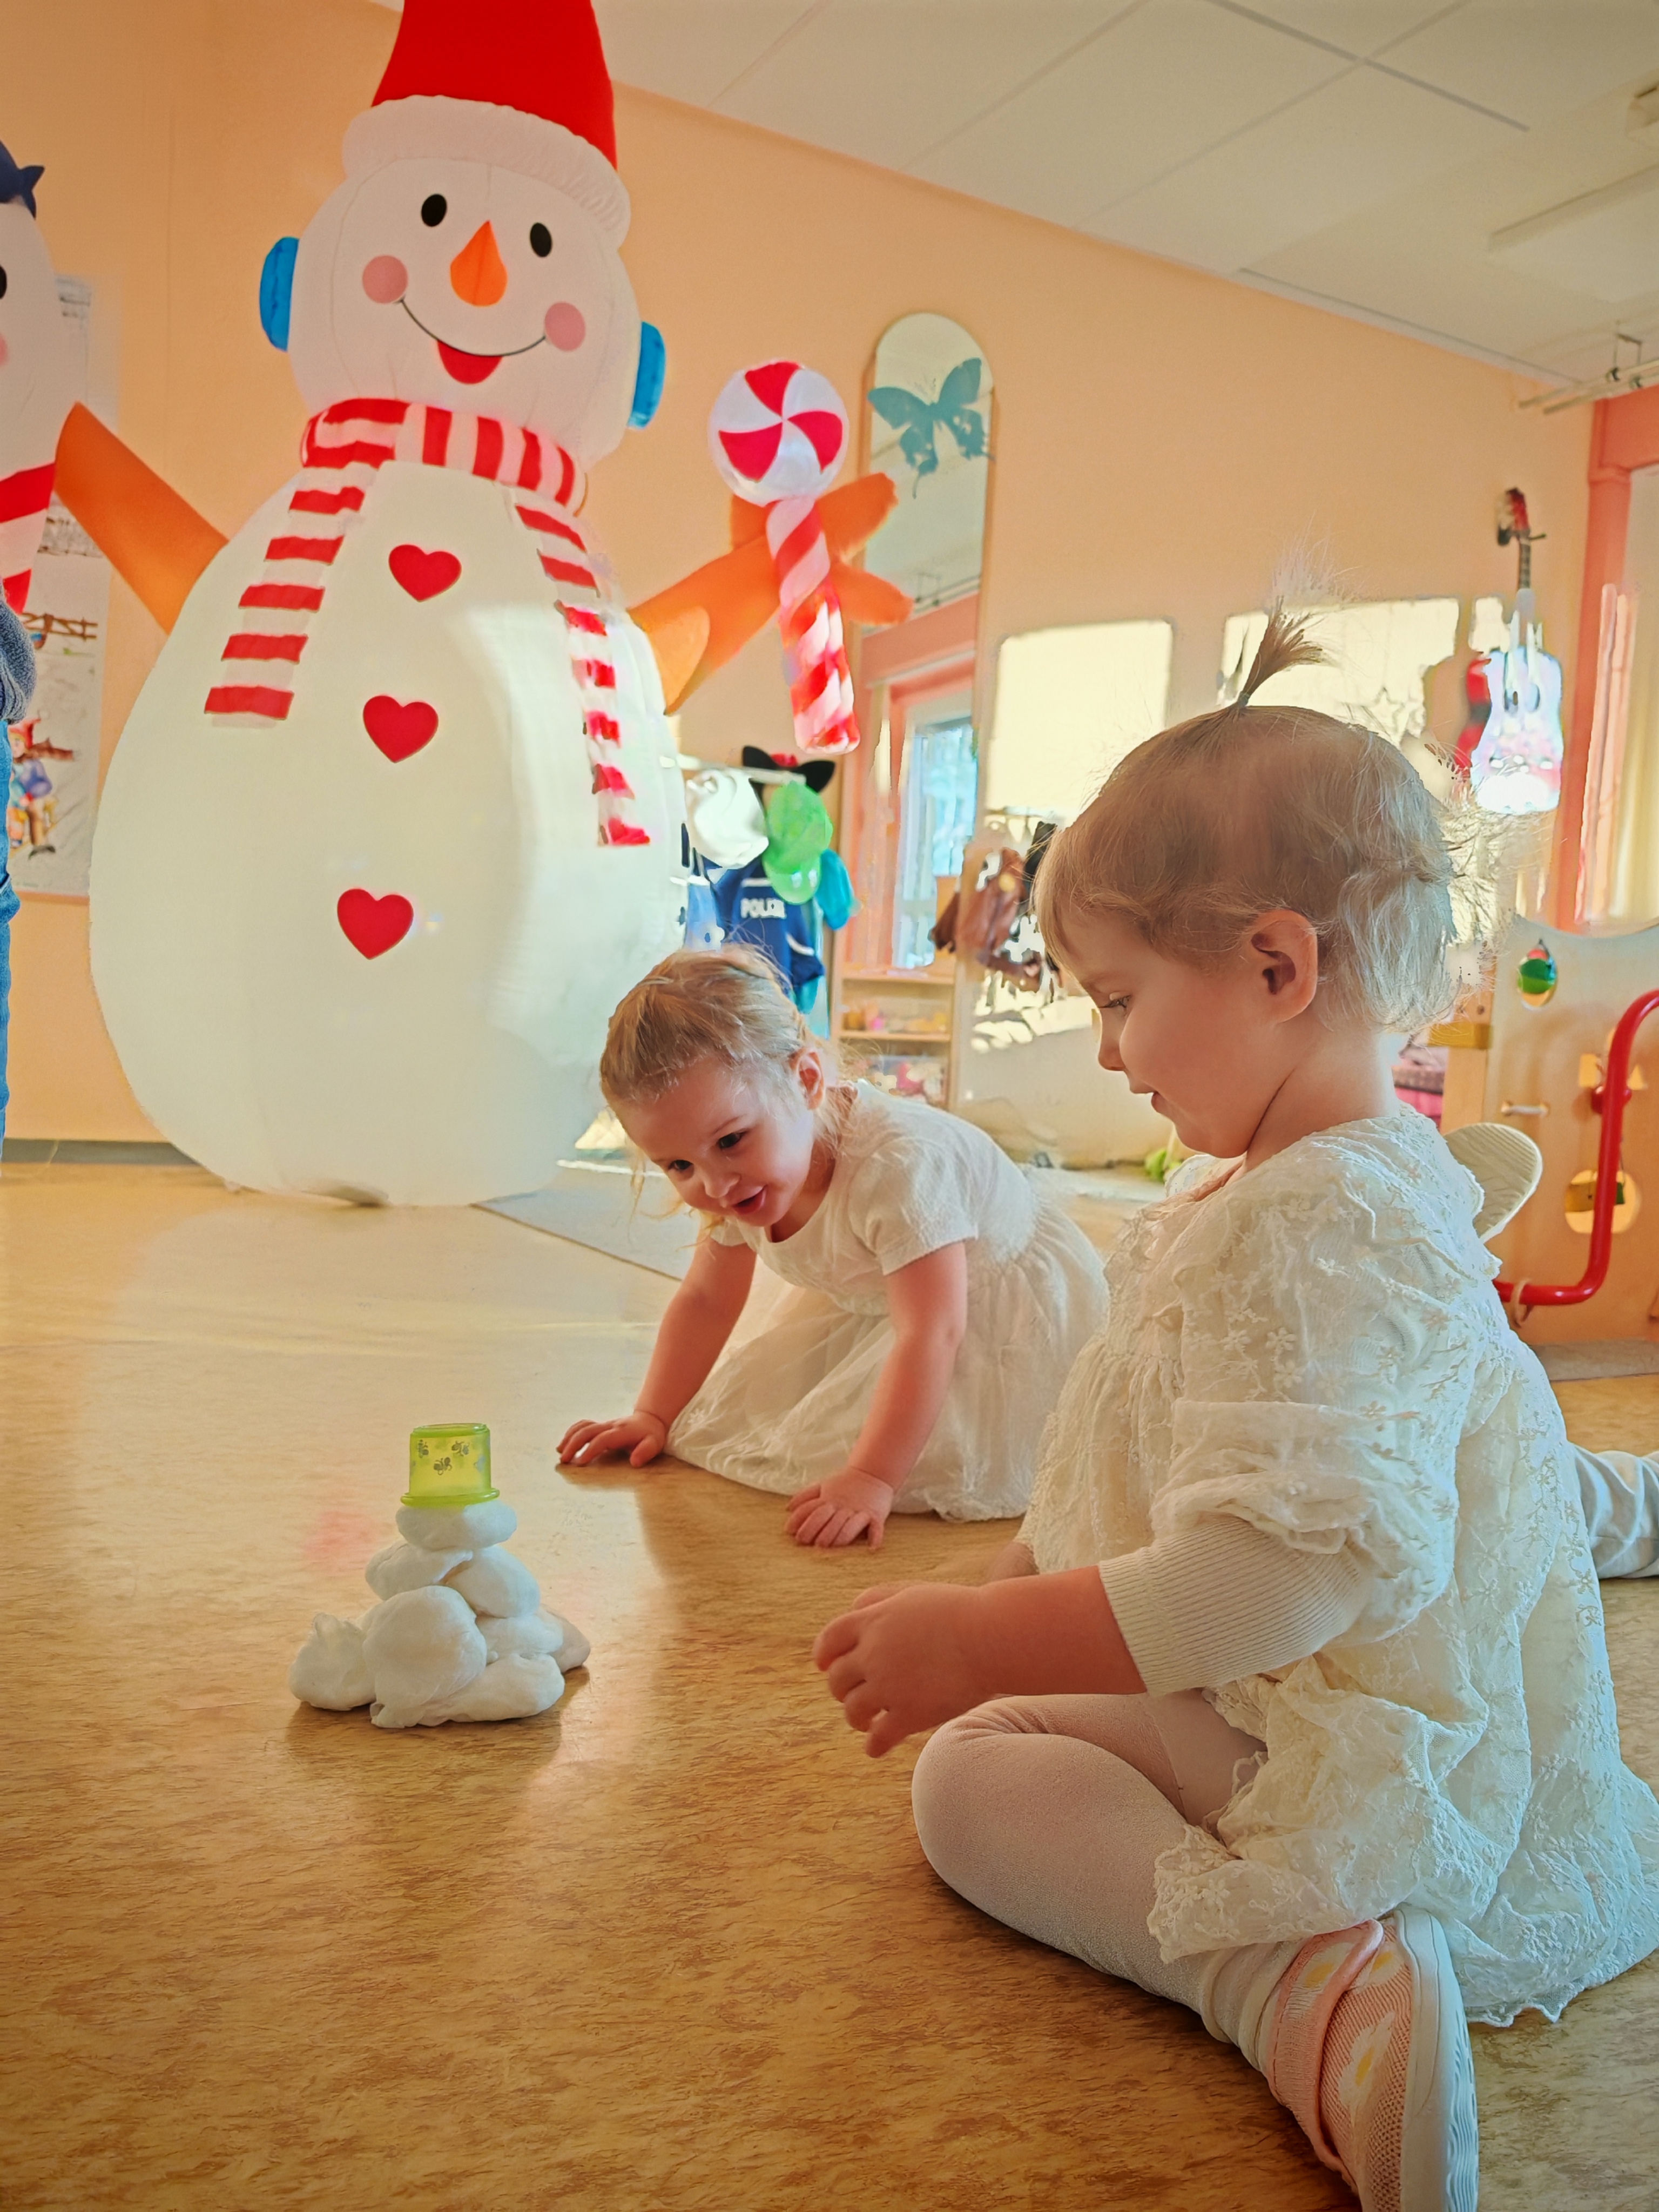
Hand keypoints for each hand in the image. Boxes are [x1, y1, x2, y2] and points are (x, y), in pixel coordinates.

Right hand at [557, 1411, 668, 1467]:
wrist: (650, 1419)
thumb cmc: (651, 1435)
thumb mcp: (654, 1444)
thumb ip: (645, 1452)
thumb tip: (634, 1462)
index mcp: (621, 1432)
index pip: (602, 1440)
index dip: (590, 1450)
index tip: (580, 1462)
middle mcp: (609, 1426)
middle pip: (587, 1431)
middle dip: (573, 1444)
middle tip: (564, 1461)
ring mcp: (604, 1424)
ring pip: (582, 1426)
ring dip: (569, 1438)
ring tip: (560, 1452)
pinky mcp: (600, 1425)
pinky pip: (582, 1425)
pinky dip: (571, 1432)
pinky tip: (565, 1443)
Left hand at [785, 1466, 893, 1549]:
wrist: (873, 1473)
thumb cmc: (845, 1484)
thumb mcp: (823, 1485)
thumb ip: (805, 1497)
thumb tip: (787, 1509)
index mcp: (828, 1499)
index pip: (811, 1509)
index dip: (799, 1520)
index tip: (791, 1533)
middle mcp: (843, 1506)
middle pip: (829, 1518)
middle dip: (818, 1531)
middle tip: (812, 1544)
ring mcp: (860, 1510)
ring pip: (850, 1525)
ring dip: (841, 1535)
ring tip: (832, 1546)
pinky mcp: (876, 1515)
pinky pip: (876, 1527)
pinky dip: (875, 1537)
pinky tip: (871, 1548)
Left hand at [813, 1582, 994, 1756]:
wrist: (991, 1637)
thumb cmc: (957, 1612)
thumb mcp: (911, 1593)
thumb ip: (878, 1598)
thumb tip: (854, 1609)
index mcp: (872, 1621)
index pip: (829, 1641)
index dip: (824, 1656)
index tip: (825, 1666)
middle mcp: (874, 1654)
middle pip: (837, 1679)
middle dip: (842, 1688)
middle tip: (854, 1694)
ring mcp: (890, 1686)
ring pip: (853, 1711)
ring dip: (857, 1717)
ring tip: (868, 1721)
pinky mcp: (911, 1714)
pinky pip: (878, 1738)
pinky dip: (873, 1744)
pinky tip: (877, 1745)